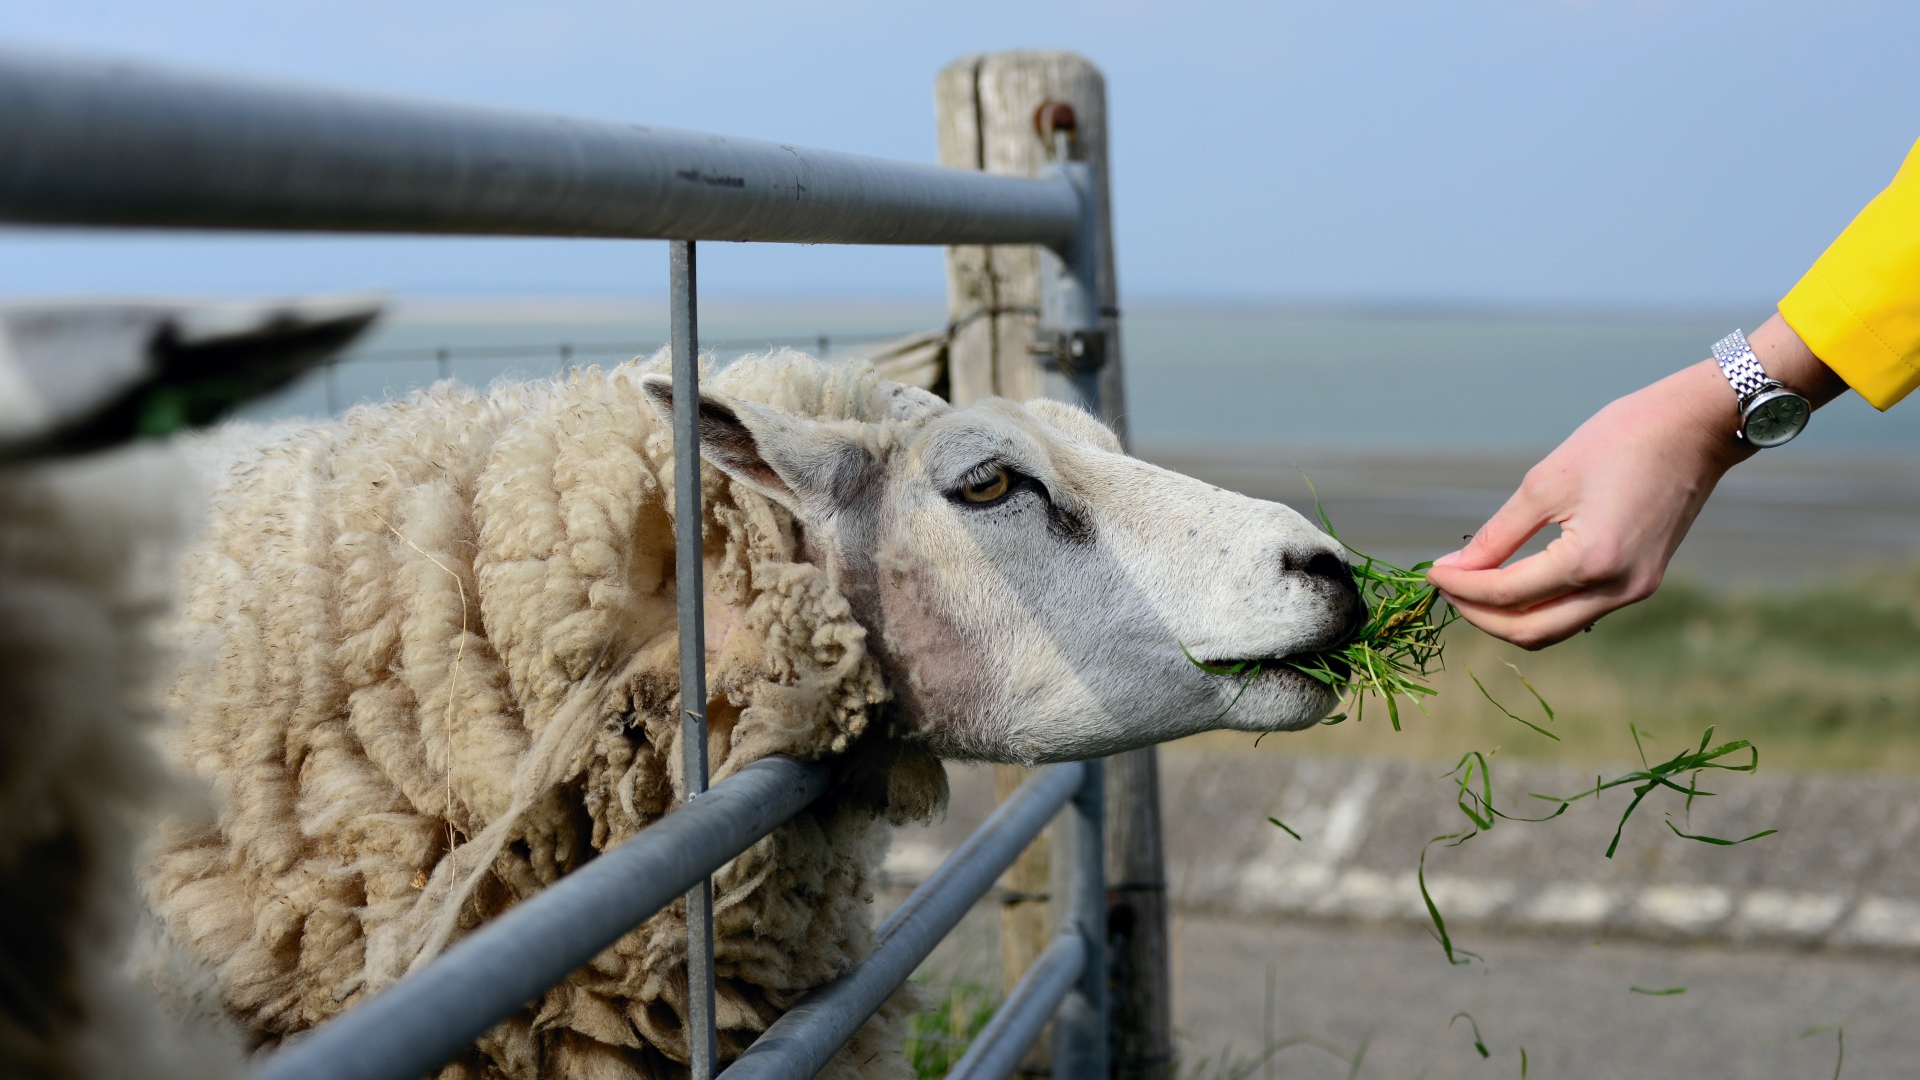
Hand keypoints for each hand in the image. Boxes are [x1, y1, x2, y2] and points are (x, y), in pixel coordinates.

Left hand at [1426, 314, 1841, 648]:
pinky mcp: (1641, 583)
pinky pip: (1578, 613)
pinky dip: (1540, 606)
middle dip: (1478, 615)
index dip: (1460, 588)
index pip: (1506, 594)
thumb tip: (1454, 569)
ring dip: (1508, 617)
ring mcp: (1634, 591)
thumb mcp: (1544, 483)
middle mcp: (1618, 589)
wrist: (1695, 428)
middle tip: (1447, 587)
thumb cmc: (1620, 441)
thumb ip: (1496, 535)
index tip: (1430, 573)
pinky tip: (1514, 582)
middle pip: (1529, 631)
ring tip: (1473, 586)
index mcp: (1592, 561)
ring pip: (1554, 629)